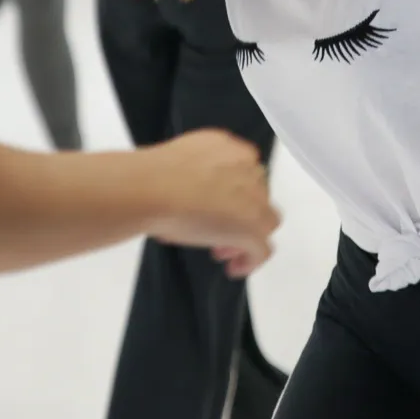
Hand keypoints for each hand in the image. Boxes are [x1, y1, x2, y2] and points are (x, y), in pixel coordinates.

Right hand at [142, 129, 280, 276]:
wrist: (153, 187)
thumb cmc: (155, 174)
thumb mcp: (180, 161)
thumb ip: (198, 173)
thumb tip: (190, 194)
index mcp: (232, 149)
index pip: (245, 172)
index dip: (233, 192)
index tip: (215, 206)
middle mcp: (249, 170)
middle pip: (257, 196)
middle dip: (238, 214)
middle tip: (214, 230)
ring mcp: (255, 200)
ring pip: (266, 221)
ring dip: (246, 235)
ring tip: (221, 251)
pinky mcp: (252, 229)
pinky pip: (262, 250)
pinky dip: (250, 261)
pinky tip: (232, 269)